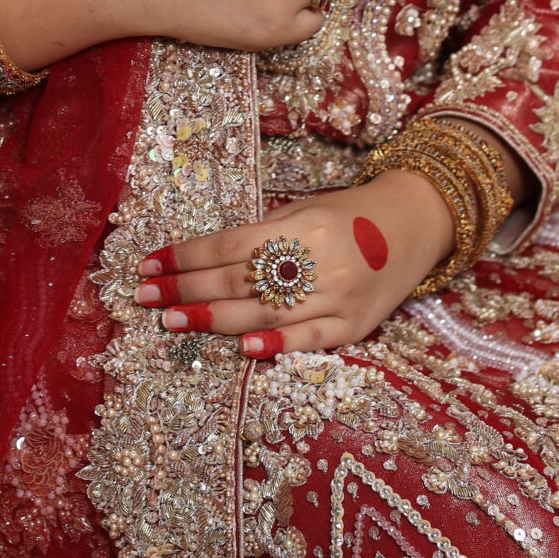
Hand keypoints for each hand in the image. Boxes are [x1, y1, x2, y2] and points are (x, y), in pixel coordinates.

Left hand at [135, 168, 454, 354]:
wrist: (415, 224)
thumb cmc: (349, 213)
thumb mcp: (304, 209)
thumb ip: (264, 235)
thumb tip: (209, 259)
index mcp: (302, 227)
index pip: (230, 245)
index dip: (187, 256)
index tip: (149, 262)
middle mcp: (318, 263)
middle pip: (240, 282)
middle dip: (186, 290)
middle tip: (143, 295)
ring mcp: (337, 299)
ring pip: (265, 314)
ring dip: (213, 320)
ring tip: (170, 320)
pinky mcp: (354, 328)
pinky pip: (308, 341)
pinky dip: (275, 346)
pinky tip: (241, 348)